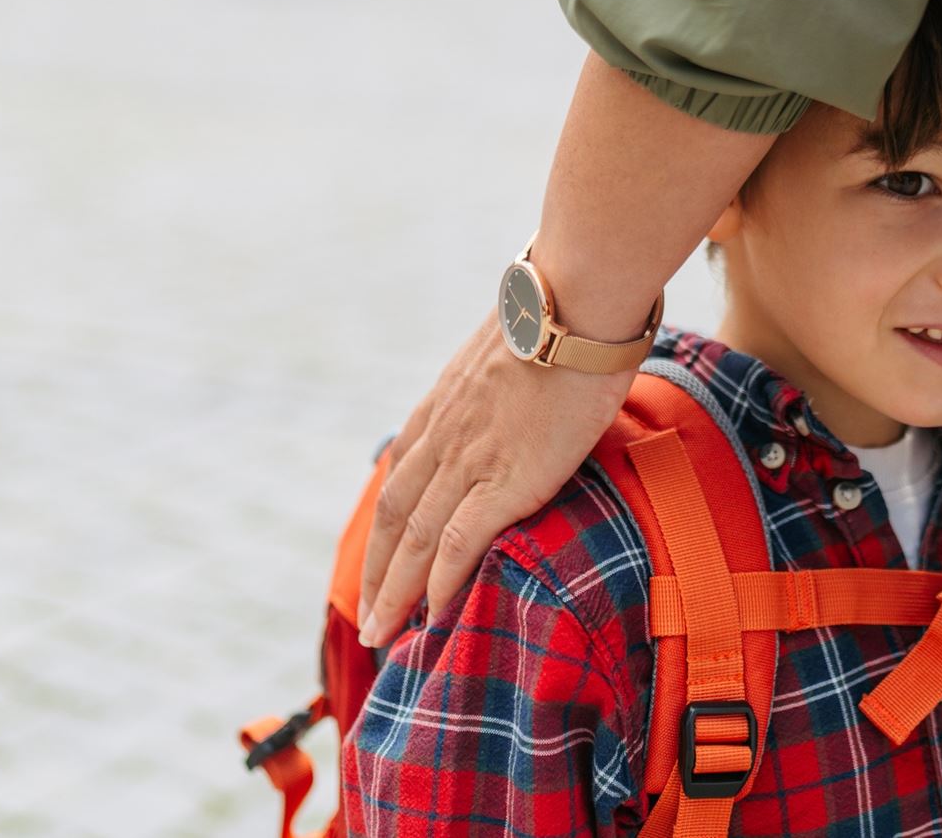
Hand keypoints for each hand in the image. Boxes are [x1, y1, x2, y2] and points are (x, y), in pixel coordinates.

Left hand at [356, 315, 632, 645]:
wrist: (574, 307)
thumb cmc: (561, 318)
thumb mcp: (513, 350)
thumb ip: (506, 380)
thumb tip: (529, 386)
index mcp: (443, 407)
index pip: (401, 476)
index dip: (388, 525)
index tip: (382, 559)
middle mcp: (443, 437)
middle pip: (395, 517)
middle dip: (377, 572)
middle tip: (367, 619)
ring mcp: (469, 460)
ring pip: (416, 540)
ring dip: (395, 592)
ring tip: (381, 634)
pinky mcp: (505, 480)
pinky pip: (459, 541)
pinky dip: (442, 581)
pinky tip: (435, 614)